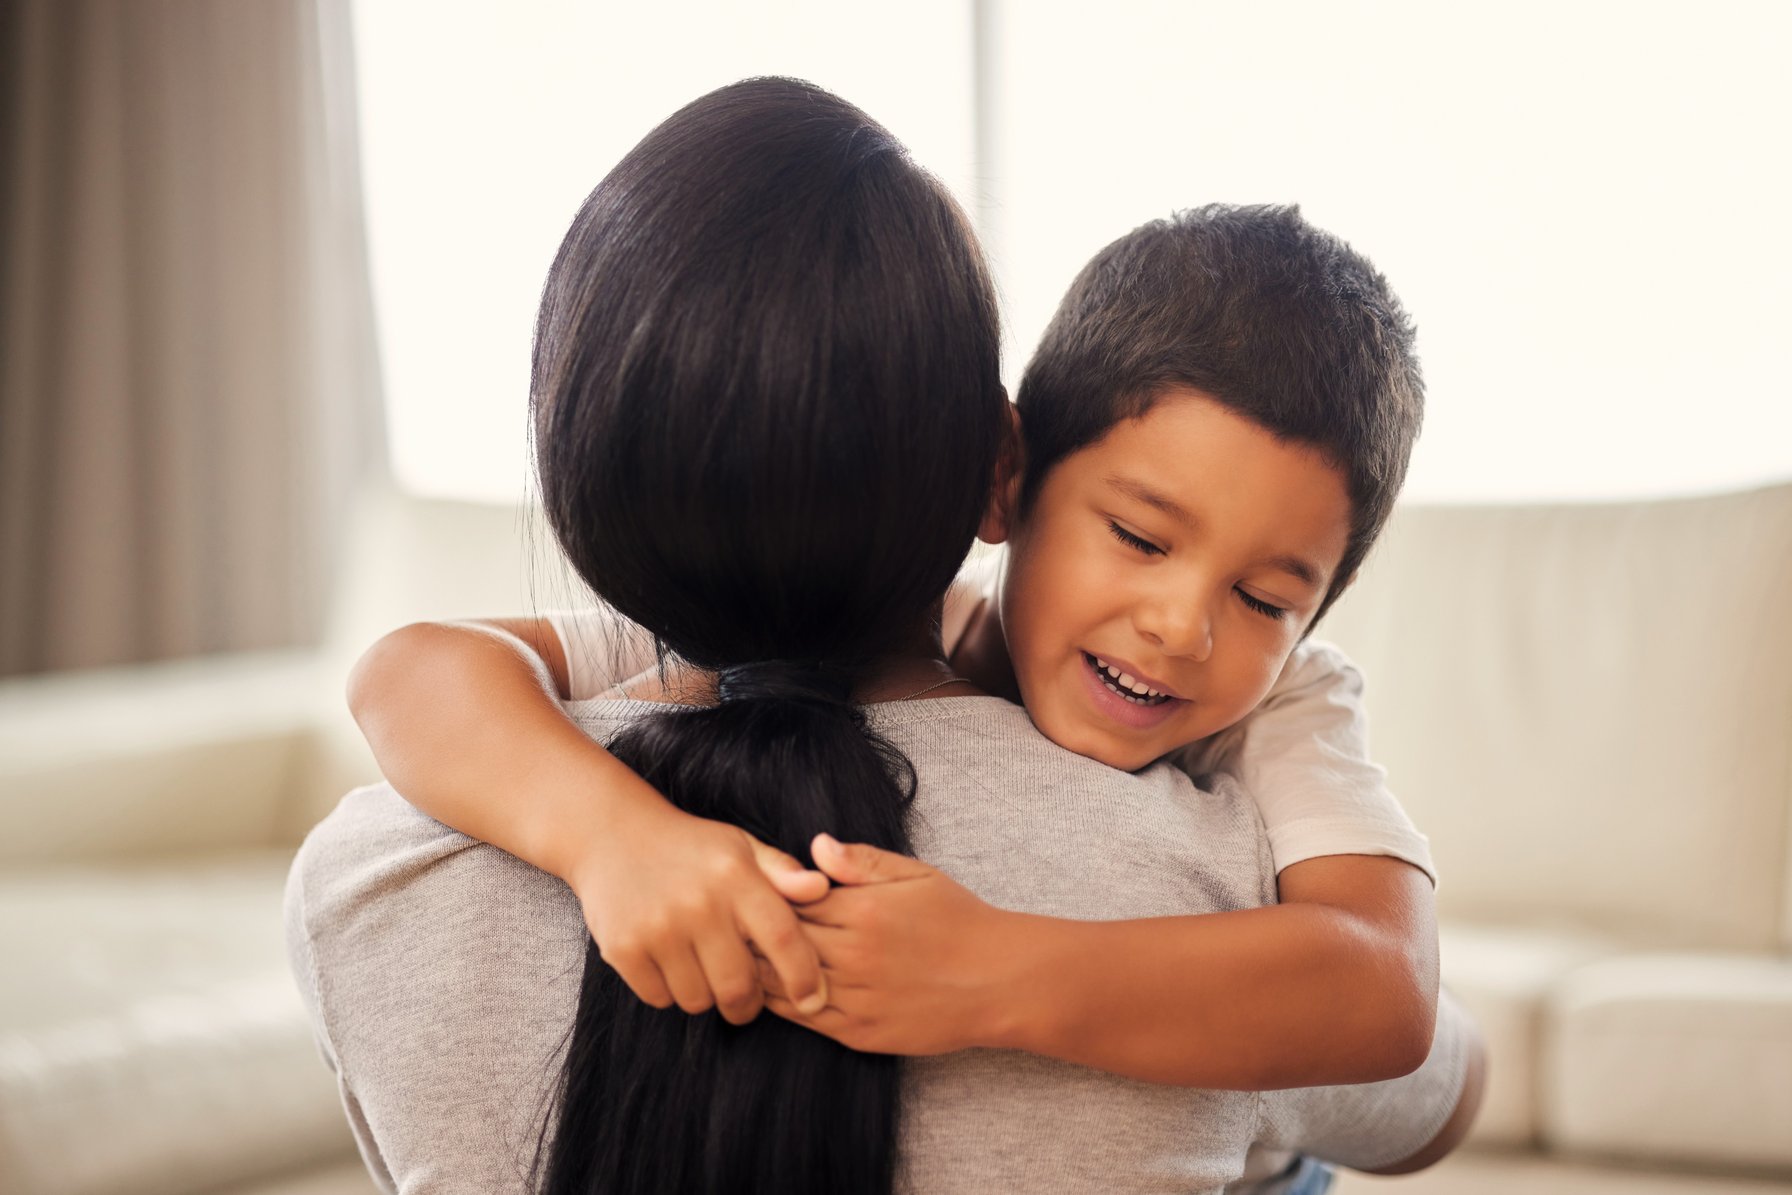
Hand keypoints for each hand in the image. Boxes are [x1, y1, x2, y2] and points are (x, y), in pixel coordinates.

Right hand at [564, 802, 831, 1025]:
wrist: (612, 834)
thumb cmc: (690, 848)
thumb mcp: (740, 846)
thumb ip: (783, 871)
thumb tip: (822, 888)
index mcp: (735, 876)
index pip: (783, 939)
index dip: (804, 977)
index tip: (813, 1001)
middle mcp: (699, 903)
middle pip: (739, 987)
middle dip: (747, 1004)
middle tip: (744, 998)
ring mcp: (658, 927)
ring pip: (699, 999)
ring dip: (705, 996)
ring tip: (700, 967)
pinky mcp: (623, 947)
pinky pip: (661, 998)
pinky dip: (669, 992)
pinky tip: (667, 962)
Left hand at [758, 833, 1010, 1054]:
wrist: (1000, 981)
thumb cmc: (960, 921)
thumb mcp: (917, 876)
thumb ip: (862, 861)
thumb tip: (816, 846)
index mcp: (863, 910)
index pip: (792, 899)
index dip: (771, 895)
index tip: (754, 890)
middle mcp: (854, 955)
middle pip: (780, 940)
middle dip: (756, 929)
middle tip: (733, 921)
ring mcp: (856, 998)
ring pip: (783, 983)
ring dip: (761, 968)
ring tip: (745, 955)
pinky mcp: (859, 1033)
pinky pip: (805, 1018)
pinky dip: (783, 1002)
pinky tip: (775, 988)